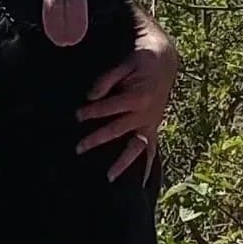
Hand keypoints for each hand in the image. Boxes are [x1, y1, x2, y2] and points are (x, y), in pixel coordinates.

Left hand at [74, 9, 179, 182]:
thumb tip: (91, 96)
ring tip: (109, 176)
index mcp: (138, 97)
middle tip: (78, 148)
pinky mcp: (153, 127)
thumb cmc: (141, 61)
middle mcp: (146, 114)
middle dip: (97, 139)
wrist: (166, 61)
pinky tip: (142, 182)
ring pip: (136, 147)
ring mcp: (151, 123)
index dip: (92, 112)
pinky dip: (148, 166)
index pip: (109, 108)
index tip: (77, 116)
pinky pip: (151, 149)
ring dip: (123, 162)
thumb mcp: (125, 64)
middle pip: (118, 130)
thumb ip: (107, 80)